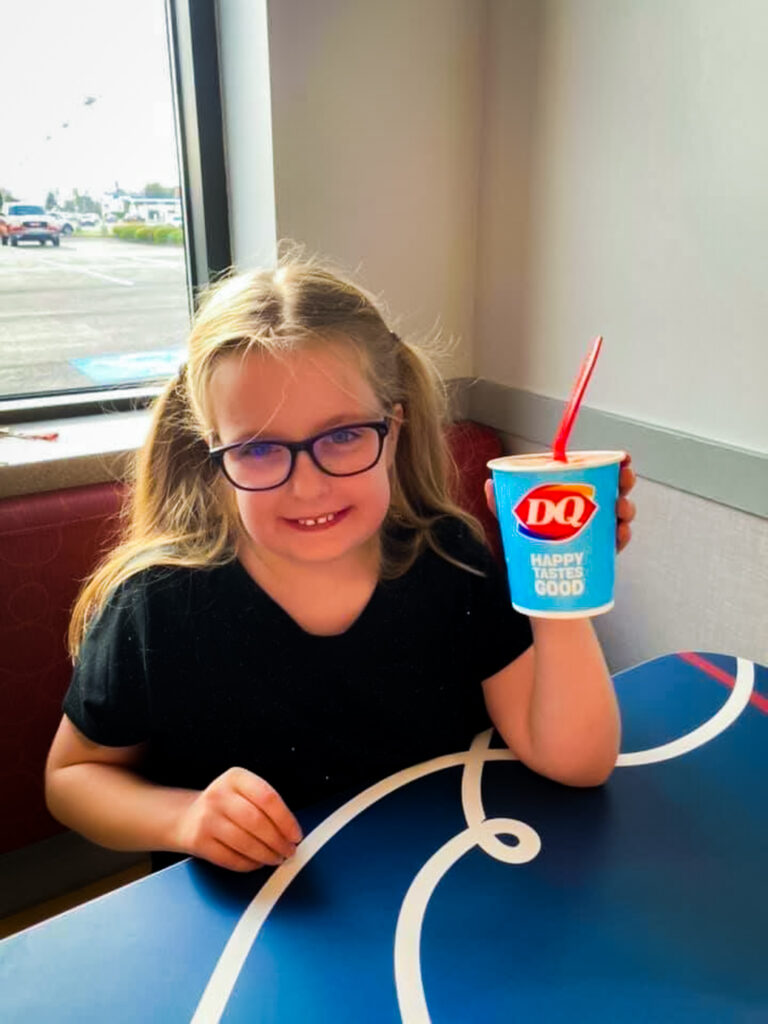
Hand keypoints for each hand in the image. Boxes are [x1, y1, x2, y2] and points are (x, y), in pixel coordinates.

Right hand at [174, 767, 302, 871]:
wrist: (187, 816)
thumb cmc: (225, 805)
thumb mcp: (243, 791)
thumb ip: (265, 804)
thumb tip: (290, 830)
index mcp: (235, 777)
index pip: (268, 798)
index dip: (286, 820)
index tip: (296, 835)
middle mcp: (219, 795)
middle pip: (258, 822)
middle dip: (278, 841)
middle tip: (289, 850)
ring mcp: (207, 818)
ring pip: (245, 843)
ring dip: (266, 855)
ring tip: (276, 858)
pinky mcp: (199, 841)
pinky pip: (231, 858)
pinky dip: (249, 864)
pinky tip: (257, 862)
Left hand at [483, 453, 636, 552]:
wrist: (535, 576)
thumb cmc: (529, 542)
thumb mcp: (513, 519)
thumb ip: (502, 503)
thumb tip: (490, 484)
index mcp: (574, 495)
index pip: (597, 473)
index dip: (613, 463)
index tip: (622, 457)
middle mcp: (591, 510)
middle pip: (615, 489)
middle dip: (624, 481)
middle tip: (623, 479)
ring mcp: (599, 531)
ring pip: (621, 514)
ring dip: (626, 508)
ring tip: (620, 510)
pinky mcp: (602, 552)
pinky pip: (617, 542)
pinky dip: (622, 537)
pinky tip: (619, 533)